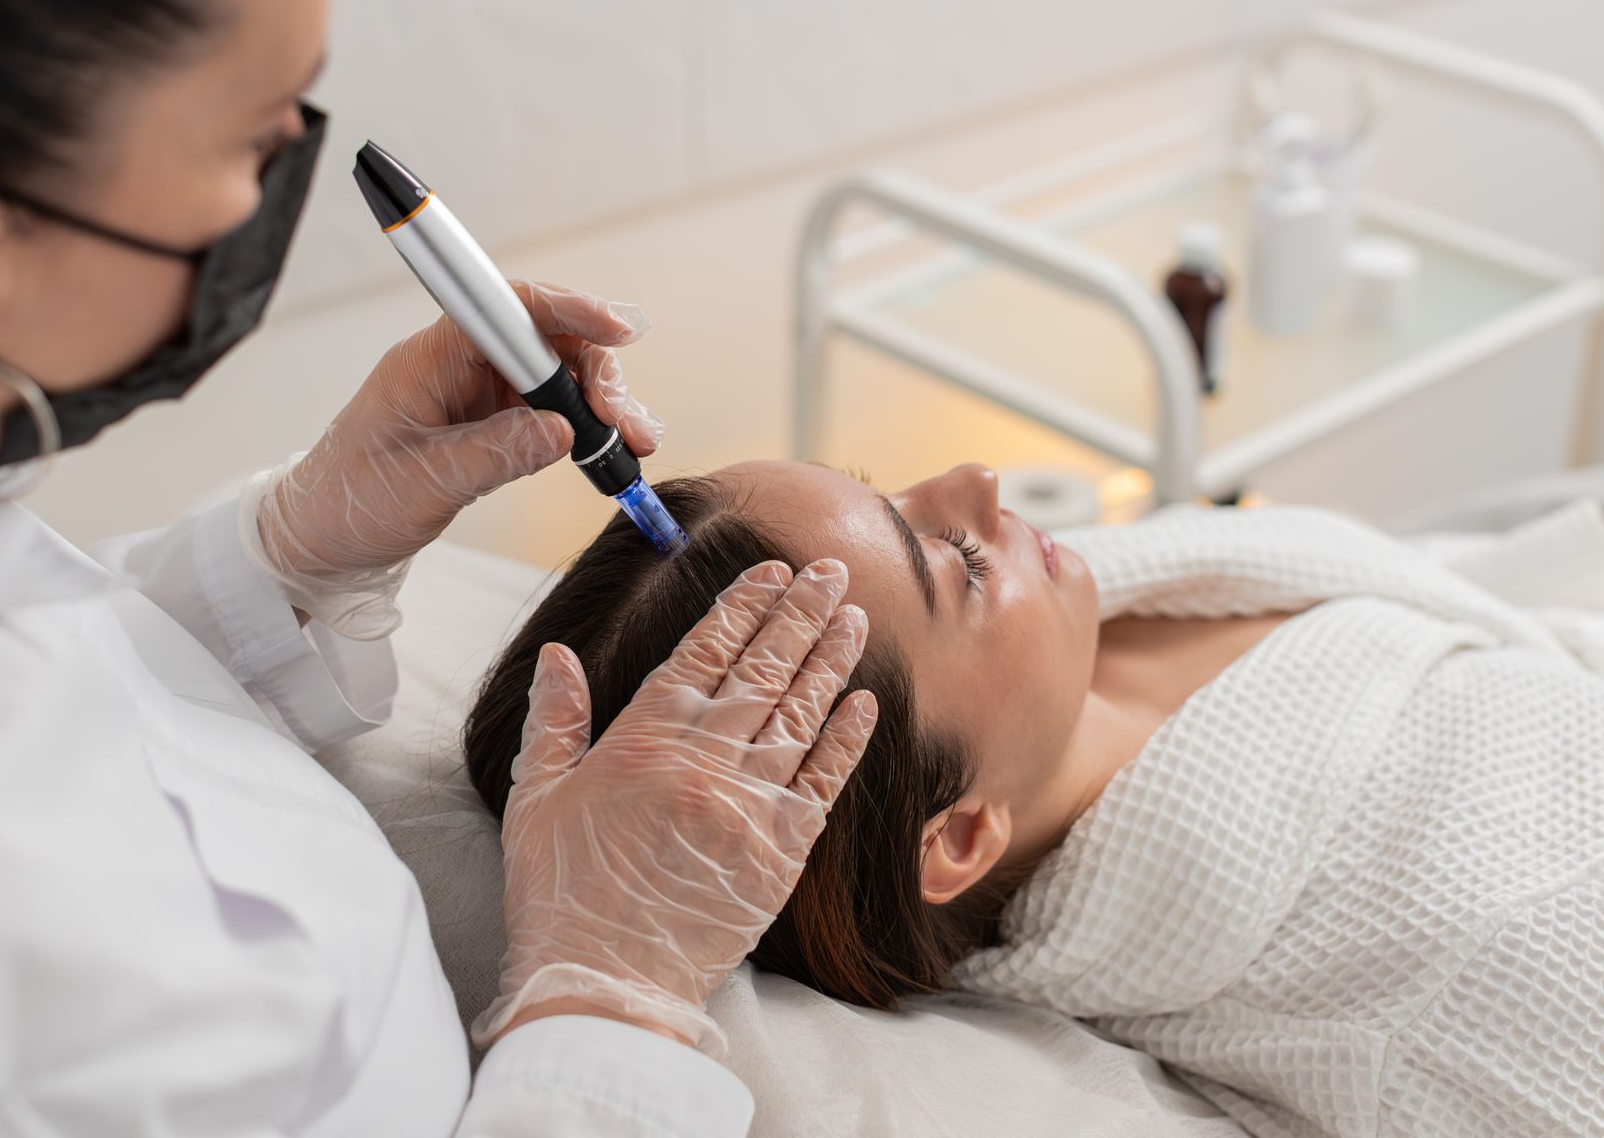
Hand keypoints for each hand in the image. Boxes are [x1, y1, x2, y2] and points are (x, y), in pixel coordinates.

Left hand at [246, 281, 660, 637]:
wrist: (322, 537)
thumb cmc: (353, 502)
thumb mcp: (425, 483)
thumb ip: (496, 453)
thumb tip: (562, 432)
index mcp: (431, 358)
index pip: (507, 308)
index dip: (567, 309)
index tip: (616, 330)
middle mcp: (459, 364)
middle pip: (547, 339)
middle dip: (598, 373)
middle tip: (625, 424)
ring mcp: (478, 392)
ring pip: (558, 375)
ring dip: (602, 404)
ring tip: (634, 445)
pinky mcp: (491, 421)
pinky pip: (551, 409)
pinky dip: (586, 428)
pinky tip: (611, 452)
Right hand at [474, 559, 879, 1057]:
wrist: (604, 983)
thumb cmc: (561, 894)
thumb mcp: (537, 799)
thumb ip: (555, 722)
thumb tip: (559, 655)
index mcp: (644, 739)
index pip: (705, 652)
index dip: (743, 606)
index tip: (772, 569)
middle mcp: (705, 759)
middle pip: (764, 669)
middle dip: (800, 613)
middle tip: (832, 571)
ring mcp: (749, 803)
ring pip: (801, 713)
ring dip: (832, 660)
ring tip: (855, 618)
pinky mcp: (782, 850)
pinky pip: (824, 780)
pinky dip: (847, 738)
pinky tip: (866, 702)